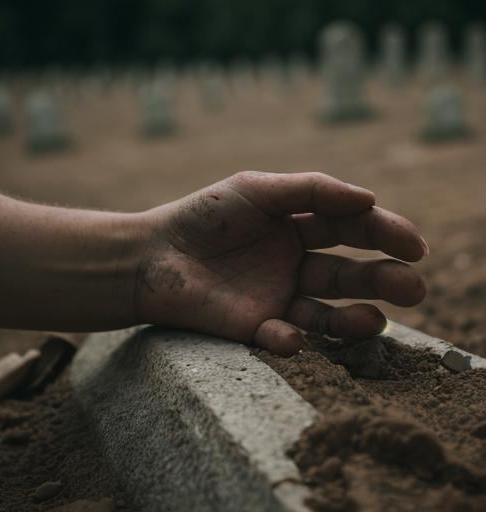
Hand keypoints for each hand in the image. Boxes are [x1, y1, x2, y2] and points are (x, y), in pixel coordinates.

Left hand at [134, 171, 427, 354]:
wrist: (152, 254)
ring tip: (377, 320)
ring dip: (352, 319)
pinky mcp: (255, 325)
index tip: (414, 245)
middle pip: (349, 274)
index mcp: (299, 225)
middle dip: (383, 280)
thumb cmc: (202, 215)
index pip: (351, 228)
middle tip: (413, 288)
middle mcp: (295, 263)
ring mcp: (278, 296)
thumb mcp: (255, 190)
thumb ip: (310, 190)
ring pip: (327, 312)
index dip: (384, 234)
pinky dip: (288, 338)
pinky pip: (280, 336)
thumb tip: (369, 199)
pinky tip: (288, 334)